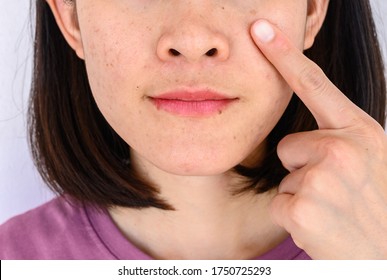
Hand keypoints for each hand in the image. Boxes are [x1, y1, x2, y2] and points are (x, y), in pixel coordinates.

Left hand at [251, 19, 386, 258]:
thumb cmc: (378, 207)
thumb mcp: (373, 161)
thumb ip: (343, 137)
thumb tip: (307, 133)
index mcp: (362, 132)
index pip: (315, 84)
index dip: (285, 55)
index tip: (262, 30)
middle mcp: (344, 148)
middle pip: (290, 144)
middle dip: (305, 168)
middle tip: (336, 192)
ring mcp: (323, 177)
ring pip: (285, 174)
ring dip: (302, 193)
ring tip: (333, 210)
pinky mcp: (304, 207)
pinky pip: (280, 201)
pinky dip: (294, 216)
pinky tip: (322, 226)